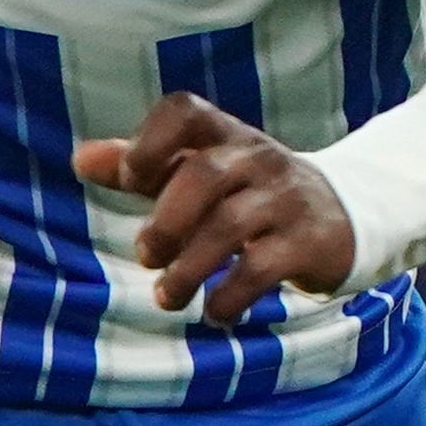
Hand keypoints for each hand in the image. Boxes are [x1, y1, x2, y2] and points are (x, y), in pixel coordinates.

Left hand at [75, 92, 360, 325]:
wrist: (345, 214)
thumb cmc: (248, 193)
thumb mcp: (198, 174)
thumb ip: (142, 167)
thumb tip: (79, 159)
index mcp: (224, 136)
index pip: (185, 111)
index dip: (149, 142)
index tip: (131, 181)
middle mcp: (257, 158)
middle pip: (205, 175)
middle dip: (166, 221)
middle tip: (146, 256)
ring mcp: (287, 198)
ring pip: (230, 225)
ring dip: (188, 269)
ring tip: (167, 298)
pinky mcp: (310, 240)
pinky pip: (263, 267)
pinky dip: (229, 296)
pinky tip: (214, 314)